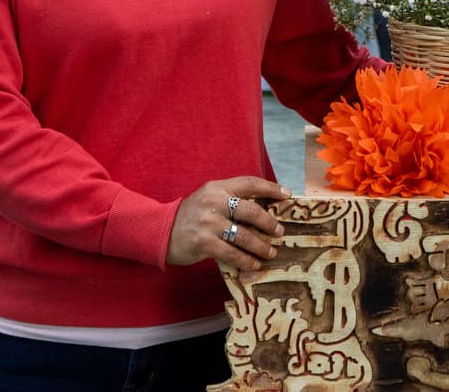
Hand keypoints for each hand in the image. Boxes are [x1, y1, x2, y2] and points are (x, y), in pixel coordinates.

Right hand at [166, 177, 290, 270]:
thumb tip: (265, 209)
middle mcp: (214, 202)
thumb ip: (232, 199)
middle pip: (251, 210)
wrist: (162, 230)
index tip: (287, 195)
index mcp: (218, 187)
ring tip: (271, 253)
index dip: (270, 188)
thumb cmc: (193, 215)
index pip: (250, 183)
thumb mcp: (210, 198)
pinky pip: (232, 253)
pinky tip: (254, 265)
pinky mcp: (204, 243)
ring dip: (261, 246)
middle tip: (279, 232)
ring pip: (244, 236)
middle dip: (269, 223)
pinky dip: (246, 260)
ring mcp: (209, 223)